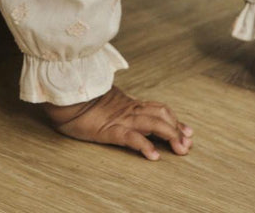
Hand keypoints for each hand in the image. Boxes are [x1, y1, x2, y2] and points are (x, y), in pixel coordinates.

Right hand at [42, 86, 193, 160]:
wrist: (65, 98)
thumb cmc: (82, 102)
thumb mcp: (107, 103)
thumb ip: (119, 105)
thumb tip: (130, 110)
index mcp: (129, 104)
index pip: (159, 109)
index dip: (175, 120)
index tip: (188, 131)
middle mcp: (129, 110)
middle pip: (161, 116)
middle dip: (178, 130)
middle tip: (189, 143)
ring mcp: (121, 119)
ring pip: (153, 124)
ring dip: (170, 136)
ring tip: (181, 149)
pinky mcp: (110, 130)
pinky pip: (131, 138)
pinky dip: (145, 146)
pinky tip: (154, 156)